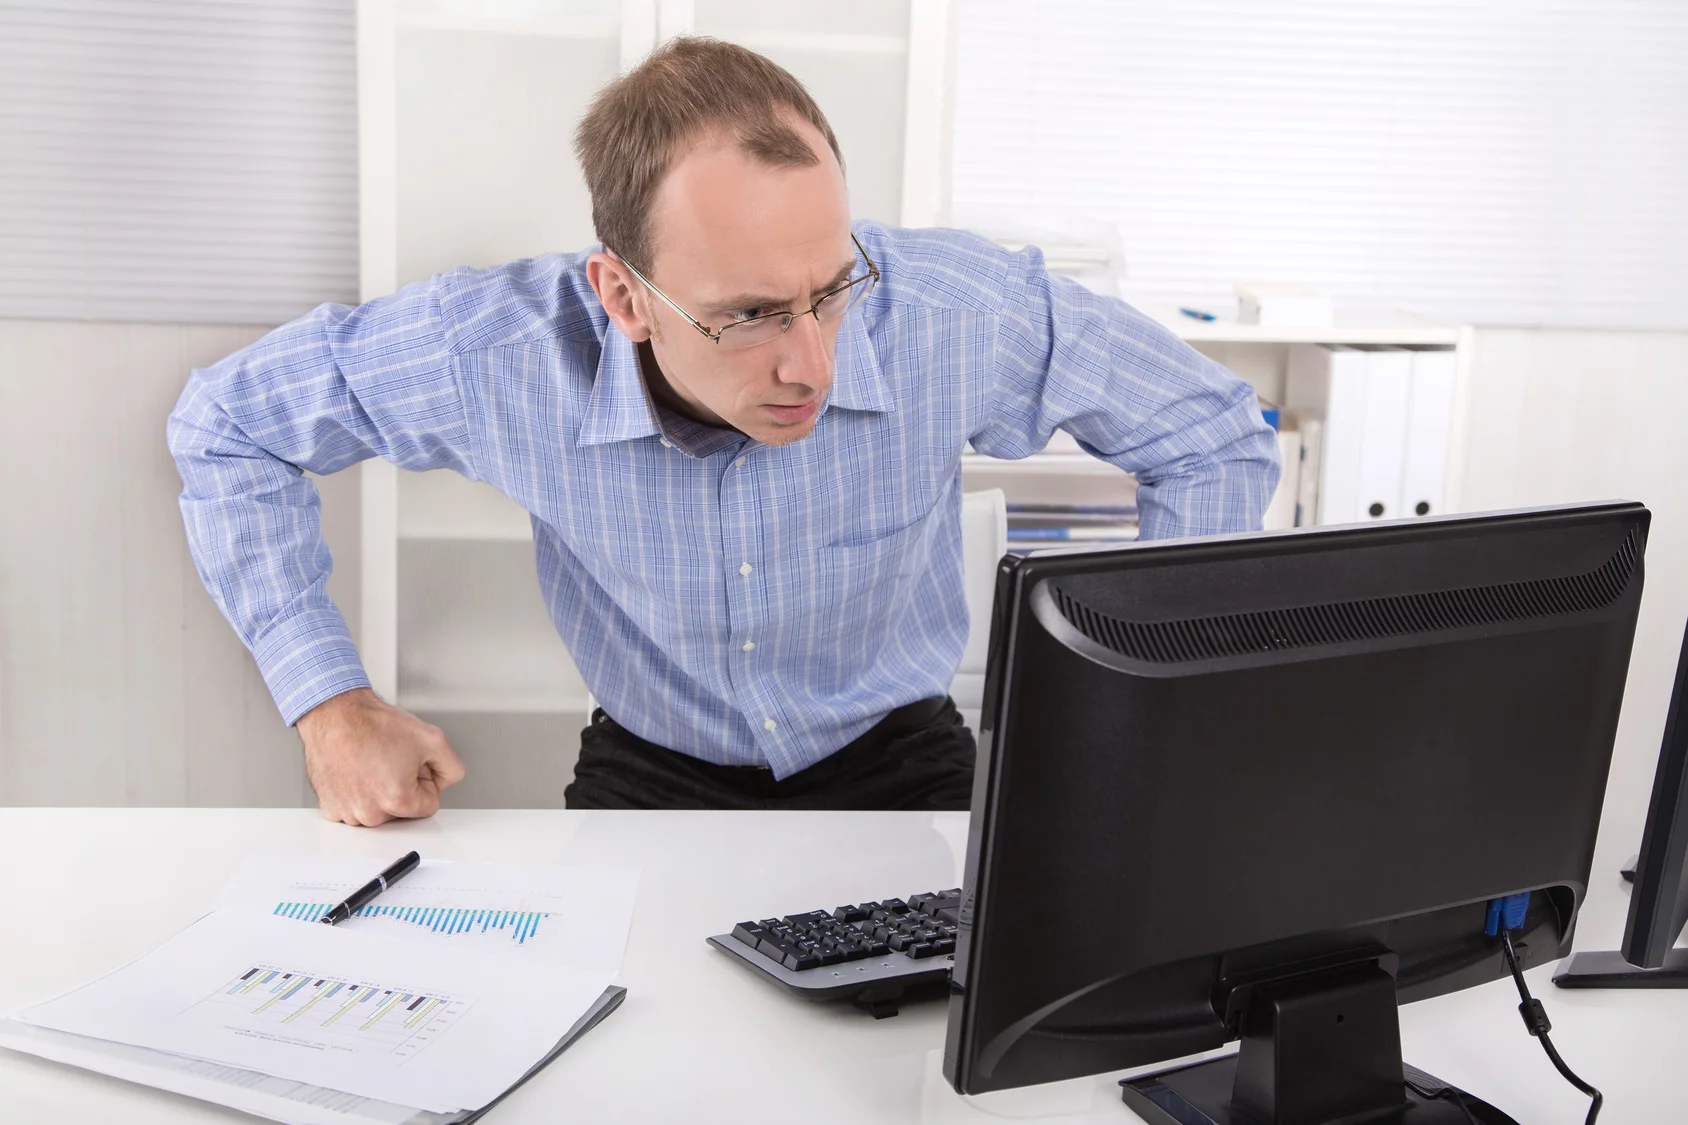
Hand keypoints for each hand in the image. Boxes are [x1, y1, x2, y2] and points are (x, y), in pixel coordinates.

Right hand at [297, 688, 466, 826]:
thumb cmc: (373, 724)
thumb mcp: (433, 739)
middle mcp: (370, 813)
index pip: (429, 804)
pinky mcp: (329, 807)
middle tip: (389, 759)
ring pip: (378, 809)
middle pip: (402, 809)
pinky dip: (357, 791)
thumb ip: (452, 767)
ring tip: (370, 762)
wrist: (334, 713)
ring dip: (378, 790)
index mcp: (398, 801)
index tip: (409, 762)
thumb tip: (447, 781)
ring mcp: (346, 812)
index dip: (424, 779)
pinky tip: (355, 770)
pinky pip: (354, 806)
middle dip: (401, 786)